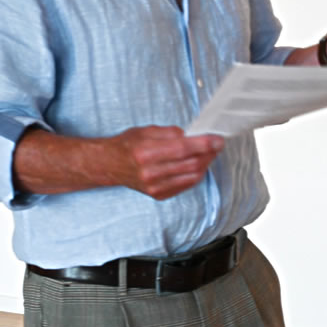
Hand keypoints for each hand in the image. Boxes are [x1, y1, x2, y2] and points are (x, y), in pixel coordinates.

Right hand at [12, 125, 222, 200]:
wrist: (108, 166)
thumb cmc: (127, 145)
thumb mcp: (145, 130)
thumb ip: (169, 133)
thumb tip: (191, 135)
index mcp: (145, 153)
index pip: (182, 148)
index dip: (204, 144)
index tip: (218, 139)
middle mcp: (150, 173)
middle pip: (190, 164)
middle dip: (208, 153)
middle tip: (218, 144)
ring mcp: (154, 187)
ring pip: (191, 176)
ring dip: (205, 164)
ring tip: (210, 153)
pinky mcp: (158, 195)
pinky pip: (185, 185)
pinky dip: (196, 175)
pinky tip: (199, 165)